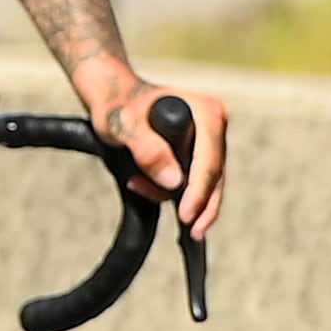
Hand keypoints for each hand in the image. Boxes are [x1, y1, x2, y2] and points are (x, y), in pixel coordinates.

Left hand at [83, 68, 227, 238]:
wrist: (114, 97)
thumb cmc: (118, 105)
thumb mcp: (123, 124)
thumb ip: (147, 149)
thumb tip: (174, 180)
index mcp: (207, 112)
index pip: (210, 161)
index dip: (200, 192)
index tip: (187, 216)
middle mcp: (216, 125)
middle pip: (216, 176)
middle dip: (201, 205)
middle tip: (192, 233)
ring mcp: (210, 140)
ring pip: (207, 183)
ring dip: (179, 196)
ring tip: (139, 186)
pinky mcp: (200, 153)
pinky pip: (195, 181)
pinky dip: (173, 191)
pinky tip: (143, 185)